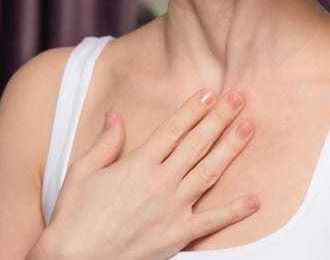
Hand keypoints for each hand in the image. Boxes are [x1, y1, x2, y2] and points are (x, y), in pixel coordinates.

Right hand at [29, 90, 257, 259]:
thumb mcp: (82, 172)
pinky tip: (255, 200)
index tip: (210, 92)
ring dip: (231, 148)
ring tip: (248, 127)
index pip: (173, 129)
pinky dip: (235, 211)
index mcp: (138, 165)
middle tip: (239, 98)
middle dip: (220, 118)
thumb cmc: (73, 217)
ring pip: (209, 172)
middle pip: (197, 143)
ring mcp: (172, 209)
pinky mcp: (177, 236)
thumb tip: (115, 116)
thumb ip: (105, 143)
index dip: (193, 109)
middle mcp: (160, 183)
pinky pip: (212, 221)